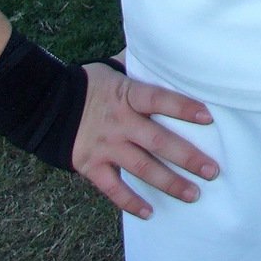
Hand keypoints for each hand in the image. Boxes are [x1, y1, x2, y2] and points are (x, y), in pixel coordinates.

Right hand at [72, 62, 218, 218]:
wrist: (48, 105)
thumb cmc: (91, 84)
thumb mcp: (114, 67)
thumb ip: (140, 63)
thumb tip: (167, 48)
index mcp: (128, 95)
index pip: (160, 100)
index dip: (183, 108)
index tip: (208, 118)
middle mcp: (120, 122)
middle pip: (158, 141)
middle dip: (187, 157)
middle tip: (211, 170)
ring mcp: (106, 146)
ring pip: (142, 168)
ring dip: (169, 183)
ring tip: (193, 194)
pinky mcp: (91, 166)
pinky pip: (113, 188)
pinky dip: (130, 202)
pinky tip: (149, 212)